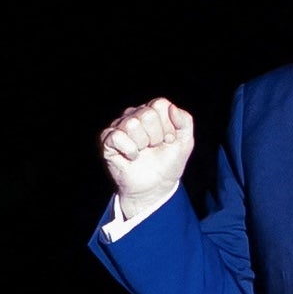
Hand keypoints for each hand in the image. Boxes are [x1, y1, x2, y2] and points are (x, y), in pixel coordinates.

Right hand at [99, 97, 196, 220]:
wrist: (155, 188)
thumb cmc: (168, 164)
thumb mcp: (185, 142)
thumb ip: (185, 121)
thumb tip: (172, 108)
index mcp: (152, 112)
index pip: (159, 104)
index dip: (167, 125)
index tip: (168, 140)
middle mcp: (134, 115)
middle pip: (147, 114)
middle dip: (156, 136)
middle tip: (154, 147)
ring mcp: (119, 127)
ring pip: (132, 124)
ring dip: (142, 144)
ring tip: (143, 152)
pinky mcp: (107, 141)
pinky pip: (117, 136)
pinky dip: (130, 150)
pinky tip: (132, 157)